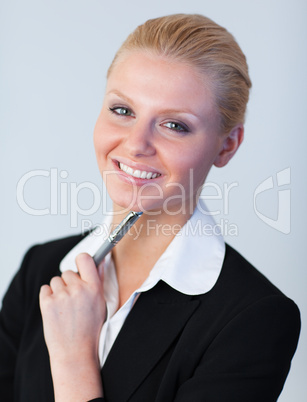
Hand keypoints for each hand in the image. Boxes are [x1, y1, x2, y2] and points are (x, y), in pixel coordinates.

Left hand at [39, 253, 105, 400]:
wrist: (75, 351)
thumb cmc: (90, 328)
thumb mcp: (100, 303)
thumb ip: (98, 280)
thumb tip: (100, 261)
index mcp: (94, 288)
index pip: (84, 259)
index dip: (81, 260)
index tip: (80, 264)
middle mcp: (78, 289)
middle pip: (67, 272)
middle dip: (68, 282)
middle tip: (72, 299)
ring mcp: (62, 296)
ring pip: (55, 281)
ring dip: (58, 290)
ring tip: (64, 307)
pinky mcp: (47, 303)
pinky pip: (45, 289)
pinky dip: (48, 297)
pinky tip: (55, 309)